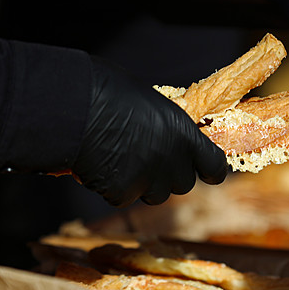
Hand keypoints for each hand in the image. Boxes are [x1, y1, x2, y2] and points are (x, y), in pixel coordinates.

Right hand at [71, 57, 227, 205]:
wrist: (74, 107)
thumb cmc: (109, 92)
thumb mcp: (152, 104)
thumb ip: (168, 128)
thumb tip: (169, 137)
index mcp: (184, 135)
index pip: (214, 166)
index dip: (211, 170)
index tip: (208, 173)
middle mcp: (172, 162)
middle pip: (182, 184)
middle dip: (169, 175)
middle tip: (148, 158)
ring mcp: (147, 181)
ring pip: (154, 194)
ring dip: (143, 183)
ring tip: (121, 158)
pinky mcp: (122, 194)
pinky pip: (123, 197)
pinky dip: (113, 187)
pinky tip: (100, 165)